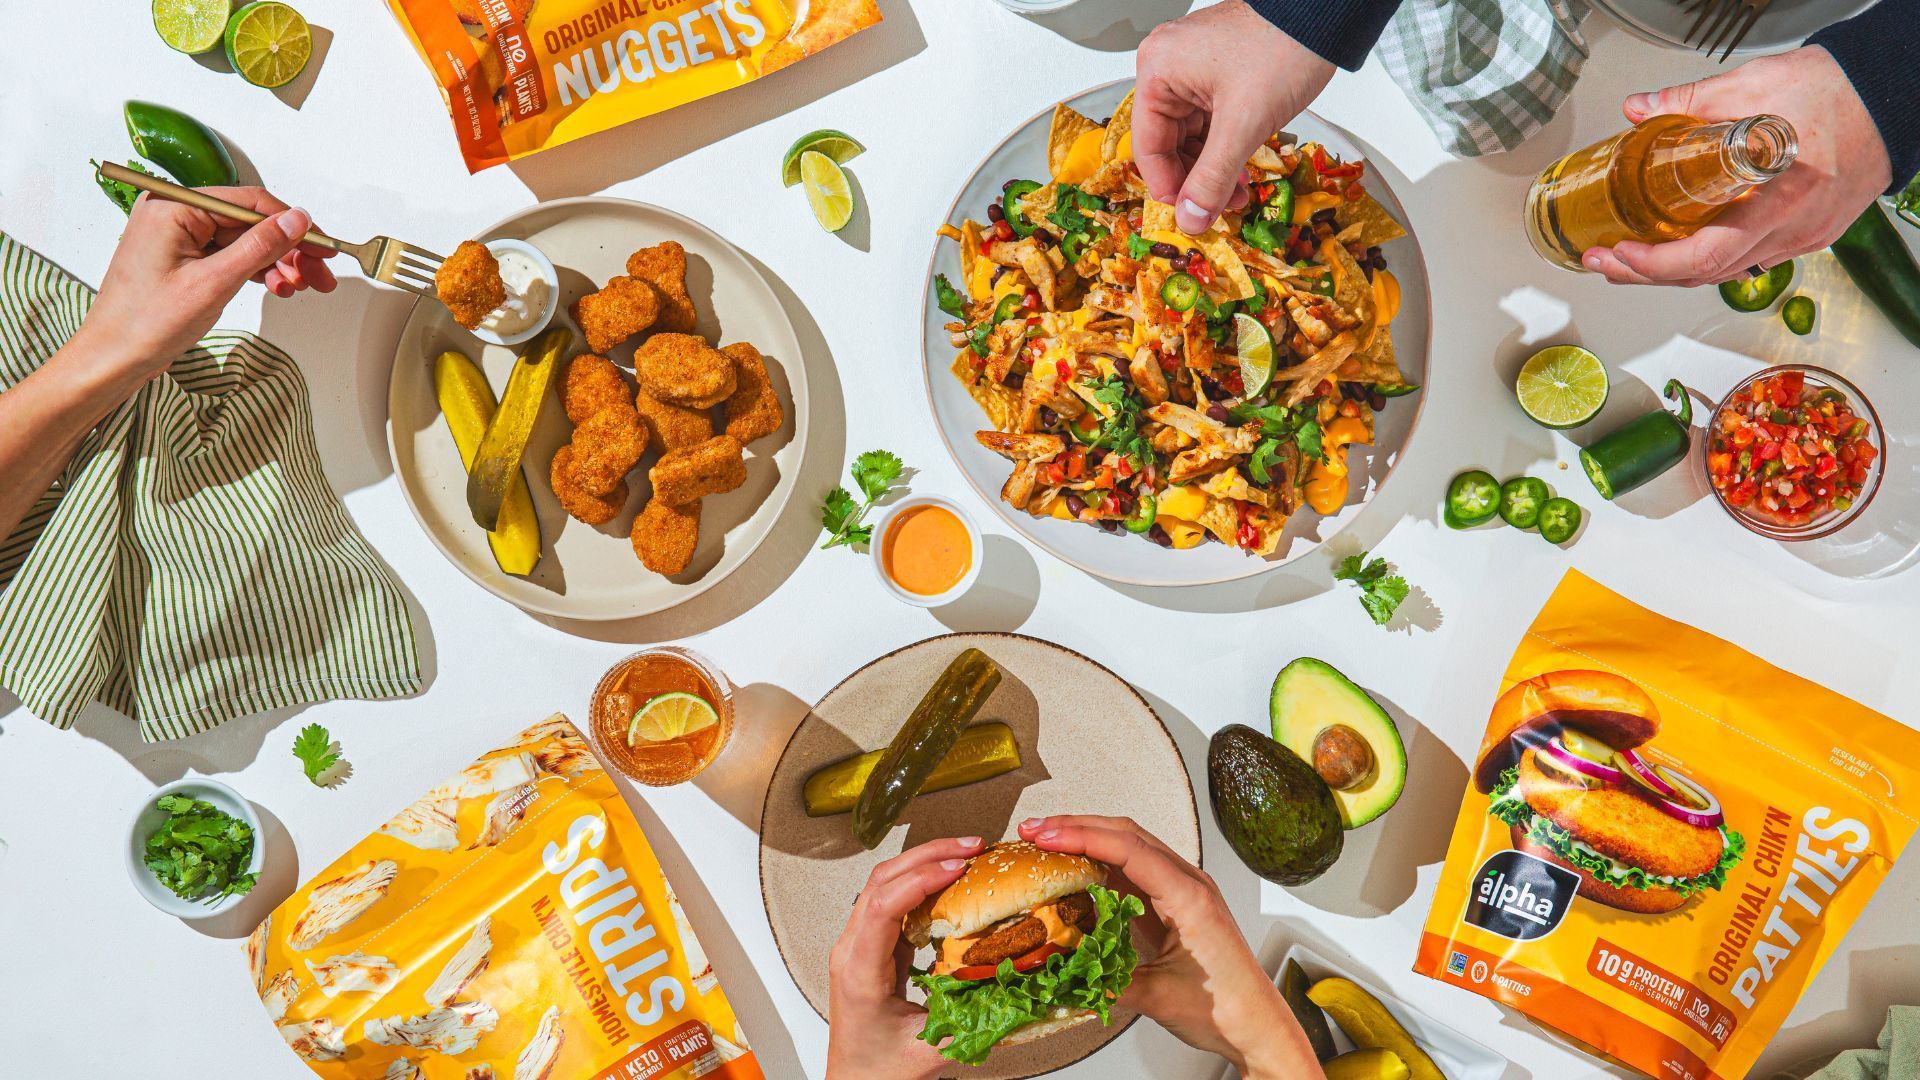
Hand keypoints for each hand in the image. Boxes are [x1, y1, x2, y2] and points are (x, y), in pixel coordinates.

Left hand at [81, 187, 336, 375]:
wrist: (115, 357)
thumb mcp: (214, 282)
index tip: (322, 245)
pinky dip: (256, 271)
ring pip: (244, 240)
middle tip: (319, 273)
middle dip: (288, 249)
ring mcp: (179, 235)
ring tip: (299, 287)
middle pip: (250, 222)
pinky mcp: (184, 256)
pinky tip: (277, 286)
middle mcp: (175, 213)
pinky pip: (230, 255)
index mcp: (174, 207)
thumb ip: (259, 246)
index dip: (292, 224)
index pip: (249, 203)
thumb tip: (296, 220)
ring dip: (276, 263)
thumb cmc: (146, 322)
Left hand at [826, 836, 982, 1079]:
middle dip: (927, 855)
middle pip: (881, 881)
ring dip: (922, 862)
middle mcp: (851, 950)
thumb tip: (1022, 1000)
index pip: (882, 906)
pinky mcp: (869, 946)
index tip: (957, 868)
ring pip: (882, 884)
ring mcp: (856, 945)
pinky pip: (889, 900)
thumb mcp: (932, 1050)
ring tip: (964, 854)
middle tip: (971, 847)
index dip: (920, 879)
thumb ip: (976, 1022)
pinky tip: (948, 880)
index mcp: (860, 972)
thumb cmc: (879, 1070)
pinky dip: (919, 882)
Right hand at [1017, 816, 1317, 1078]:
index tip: (1046, 836)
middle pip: (1127, 834)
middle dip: (1077, 826)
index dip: (1082, 836)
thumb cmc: (1226, 1008)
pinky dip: (1101, 862)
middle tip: (1034, 831)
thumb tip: (1060, 975)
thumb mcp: (1157, 998)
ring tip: (1046, 842)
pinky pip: (1135, 870)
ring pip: (1130, 846)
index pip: (1130, 849)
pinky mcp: (1176, 902)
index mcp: (1190, 897)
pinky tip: (1076, 869)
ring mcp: (1184, 890)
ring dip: (1088, 839)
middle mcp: (1189, 883)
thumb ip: (1106, 982)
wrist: (1257, 1024)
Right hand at [1134, 0, 1333, 234]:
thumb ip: (1212, 178)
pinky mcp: (1219, 72)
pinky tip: (1243, 168)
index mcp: (1158, 70)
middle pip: (1169, 142)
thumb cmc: (1283, 47)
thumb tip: (1190, 219)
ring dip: (1214, 167)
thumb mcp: (1243, 124)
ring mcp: (1194, 68)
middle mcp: (1169, 66)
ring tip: (1239, 192)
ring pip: (1193, 135)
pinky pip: (1212, 120)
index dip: (1168, 188)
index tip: (1189, 216)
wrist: (1325, 15)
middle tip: (1219, 209)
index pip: (1148, 146)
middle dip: (1197, 179)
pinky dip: (1226, 146)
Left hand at [1584, 46, 1889, 286]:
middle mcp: (1794, 227)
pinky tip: (1682, 247)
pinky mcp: (1809, 233)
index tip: (1618, 253)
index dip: (1654, 264)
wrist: (1890, 96)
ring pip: (1728, 272)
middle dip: (1648, 273)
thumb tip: (1639, 109)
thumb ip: (1689, 101)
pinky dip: (1710, 259)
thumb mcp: (1753, 85)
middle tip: (1606, 261)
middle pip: (1709, 274)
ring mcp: (1804, 235)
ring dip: (1675, 271)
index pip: (1707, 255)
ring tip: (1632, 257)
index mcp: (1780, 197)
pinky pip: (1751, 260)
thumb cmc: (1838, 92)